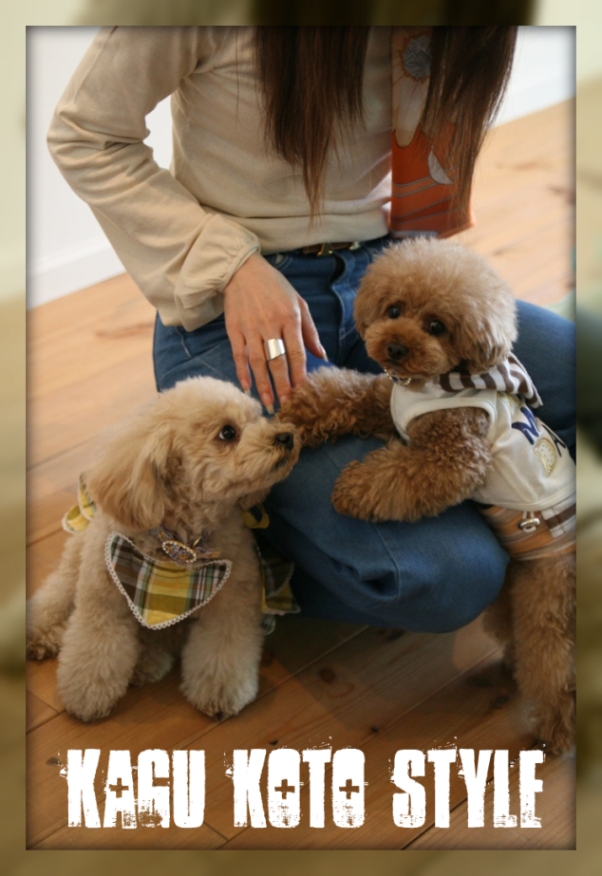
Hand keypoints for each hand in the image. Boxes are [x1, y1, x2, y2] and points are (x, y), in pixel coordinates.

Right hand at [223, 253, 326, 409]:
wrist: (243, 270)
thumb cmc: (275, 287)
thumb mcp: (298, 302)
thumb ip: (310, 330)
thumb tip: (322, 355)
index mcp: (290, 318)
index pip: (296, 352)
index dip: (299, 374)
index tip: (302, 392)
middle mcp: (271, 324)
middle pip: (278, 361)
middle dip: (282, 386)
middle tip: (286, 405)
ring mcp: (251, 328)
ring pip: (258, 362)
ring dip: (263, 384)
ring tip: (268, 402)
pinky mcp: (234, 329)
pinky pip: (239, 354)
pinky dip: (242, 372)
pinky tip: (247, 387)